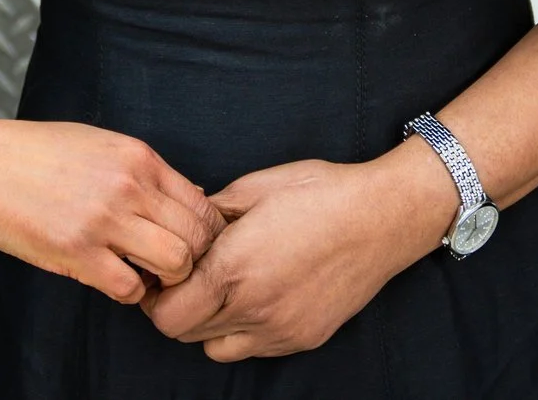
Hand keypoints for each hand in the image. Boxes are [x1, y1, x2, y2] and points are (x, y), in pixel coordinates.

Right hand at [0, 120, 225, 306]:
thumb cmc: (34, 152)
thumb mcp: (99, 143)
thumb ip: (143, 171)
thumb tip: (188, 199)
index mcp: (139, 158)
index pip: (204, 206)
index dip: (204, 234)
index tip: (186, 245)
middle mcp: (130, 186)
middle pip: (198, 238)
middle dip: (190, 260)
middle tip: (166, 267)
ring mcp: (104, 219)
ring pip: (175, 264)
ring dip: (163, 278)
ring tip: (141, 274)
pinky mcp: (77, 251)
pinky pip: (129, 288)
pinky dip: (128, 292)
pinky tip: (110, 278)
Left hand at [143, 148, 451, 360]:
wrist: (382, 216)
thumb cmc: (318, 193)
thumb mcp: (253, 188)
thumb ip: (209, 213)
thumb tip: (182, 222)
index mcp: (233, 268)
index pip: (166, 314)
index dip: (155, 295)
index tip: (161, 273)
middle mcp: (253, 308)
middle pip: (185, 334)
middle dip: (176, 308)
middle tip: (185, 279)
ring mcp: (280, 329)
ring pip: (215, 349)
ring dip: (207, 324)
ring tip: (221, 289)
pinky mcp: (303, 338)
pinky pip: (253, 349)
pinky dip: (242, 331)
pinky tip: (256, 295)